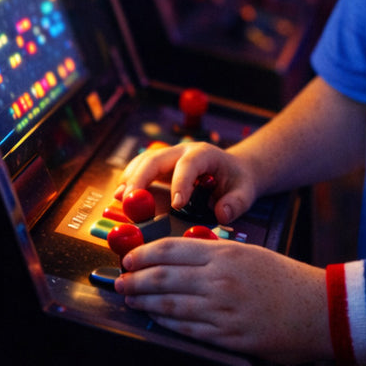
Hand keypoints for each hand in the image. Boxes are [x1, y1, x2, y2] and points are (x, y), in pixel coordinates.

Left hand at [115, 238, 328, 362]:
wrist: (318, 308)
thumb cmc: (286, 279)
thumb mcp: (252, 254)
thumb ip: (218, 255)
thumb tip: (182, 260)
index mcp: (225, 254)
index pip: (172, 250)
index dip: (145, 254)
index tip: (129, 258)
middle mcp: (219, 279)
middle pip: (164, 277)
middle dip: (136, 279)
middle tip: (119, 280)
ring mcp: (221, 310)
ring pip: (170, 305)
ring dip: (145, 302)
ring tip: (130, 299)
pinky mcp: (227, 337)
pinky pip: (188, 329)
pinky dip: (166, 324)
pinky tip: (155, 320)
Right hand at [116, 141, 258, 224]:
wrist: (233, 170)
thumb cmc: (237, 181)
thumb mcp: (245, 191)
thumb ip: (236, 203)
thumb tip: (222, 214)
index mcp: (204, 154)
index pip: (188, 165)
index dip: (180, 183)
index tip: (177, 205)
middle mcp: (182, 151)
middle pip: (155, 158)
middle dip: (140, 178)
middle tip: (129, 200)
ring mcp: (168, 157)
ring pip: (143, 161)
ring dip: (129, 179)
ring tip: (120, 198)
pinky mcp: (159, 168)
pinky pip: (140, 170)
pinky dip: (129, 182)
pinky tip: (122, 198)